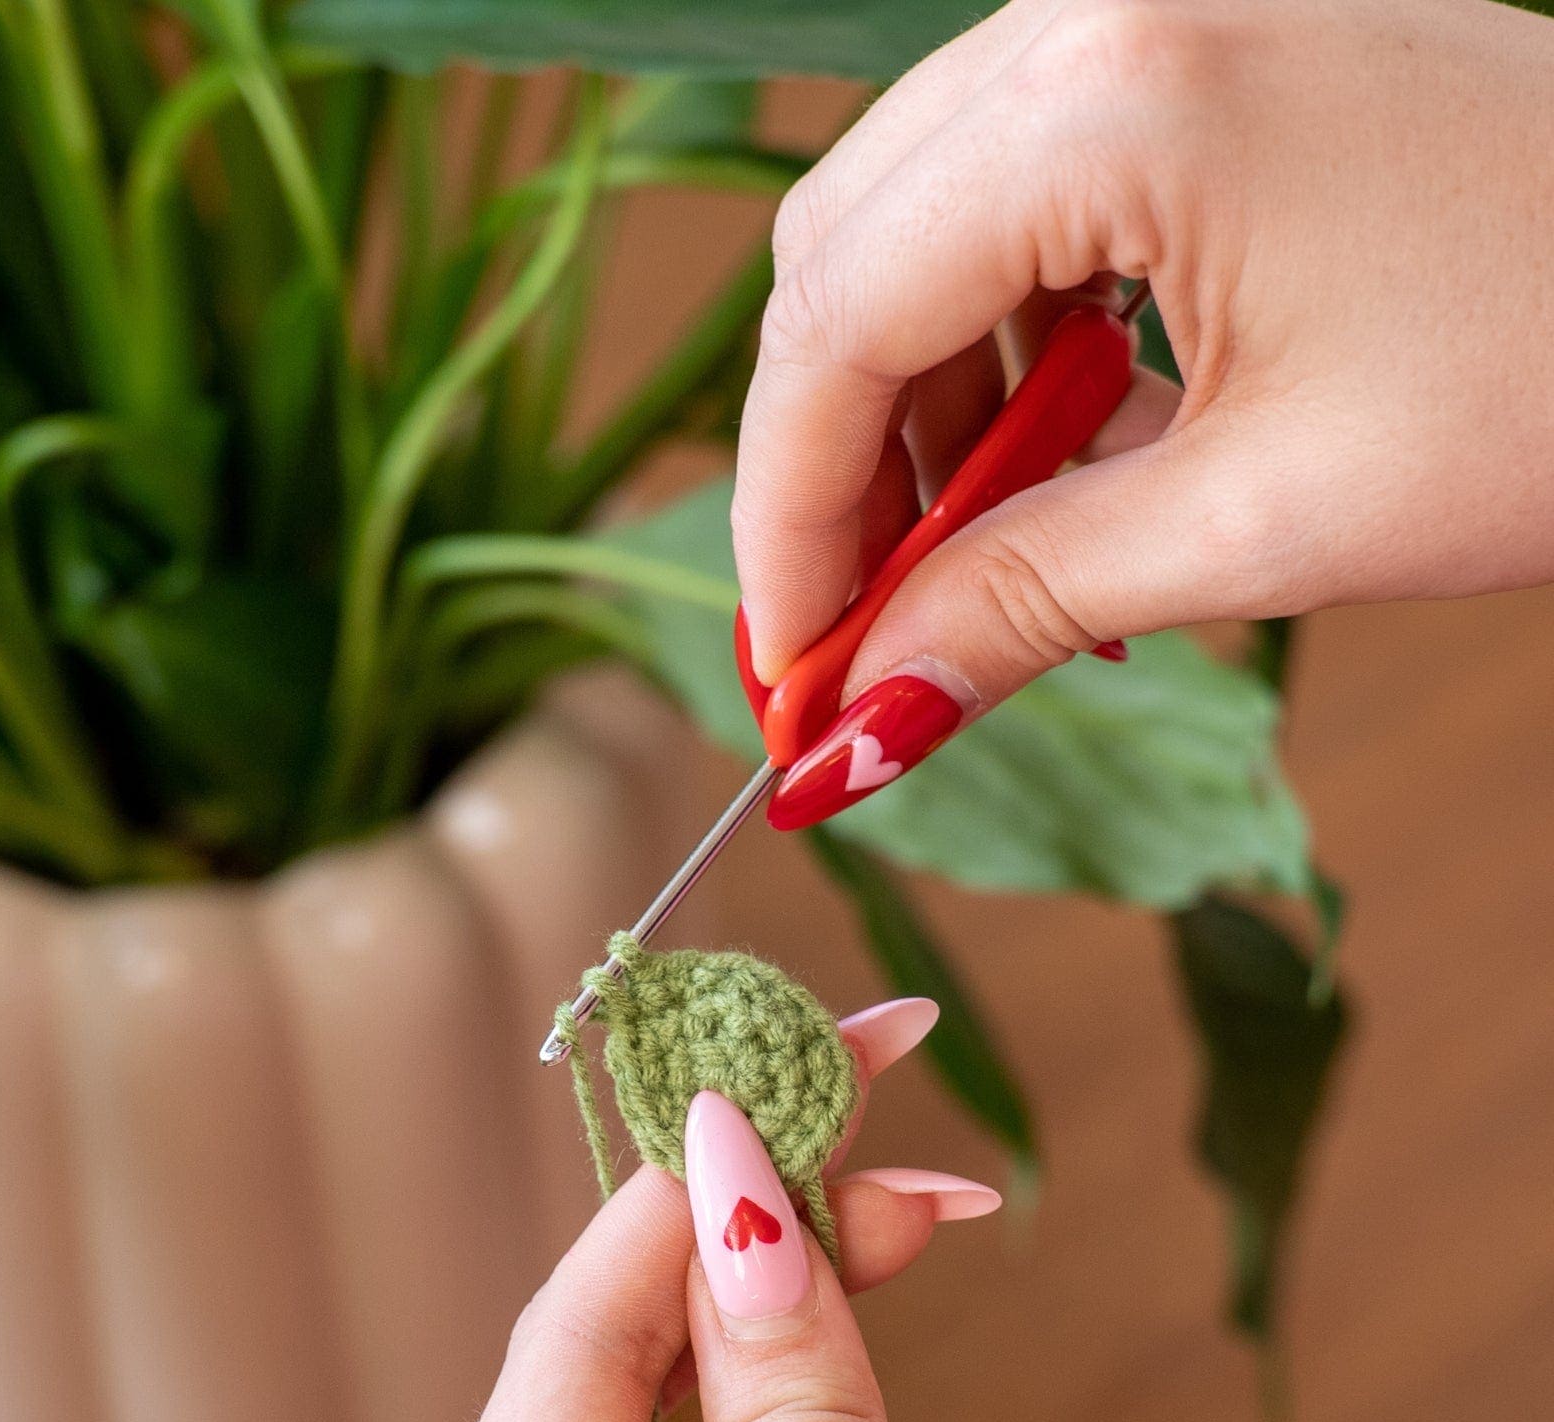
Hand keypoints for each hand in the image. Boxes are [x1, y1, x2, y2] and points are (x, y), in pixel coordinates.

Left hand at [401, 1000, 1104, 1421]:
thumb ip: (794, 1392)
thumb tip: (740, 1174)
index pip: (574, 1338)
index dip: (685, 1185)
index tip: (788, 1064)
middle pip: (627, 1356)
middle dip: (758, 1226)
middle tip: (884, 1107)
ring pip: (682, 1404)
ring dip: (791, 1293)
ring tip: (906, 1200)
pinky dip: (801, 1392)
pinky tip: (858, 1311)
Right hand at [735, 0, 1553, 826]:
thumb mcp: (1265, 522)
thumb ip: (1022, 607)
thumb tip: (861, 721)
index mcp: (1114, 100)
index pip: (836, 326)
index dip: (785, 520)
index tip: (790, 668)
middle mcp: (1096, 20)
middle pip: (843, 265)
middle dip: (826, 471)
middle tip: (851, 634)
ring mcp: (1140, 25)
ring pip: (907, 237)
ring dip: (902, 420)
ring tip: (962, 568)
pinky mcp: (1185, 64)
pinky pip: (1004, 215)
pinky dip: (986, 357)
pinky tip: (1041, 466)